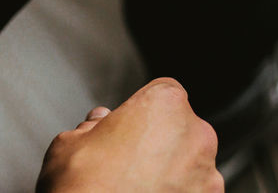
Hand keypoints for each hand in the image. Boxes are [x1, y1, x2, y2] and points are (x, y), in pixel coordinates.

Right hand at [37, 79, 222, 192]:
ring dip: (171, 174)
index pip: (162, 94)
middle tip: (126, 166)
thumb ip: (91, 126)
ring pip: (190, 166)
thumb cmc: (83, 188)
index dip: (140, 113)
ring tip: (136, 190)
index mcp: (165, 105)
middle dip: (158, 144)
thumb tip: (97, 124)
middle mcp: (196, 135)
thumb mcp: (69, 144)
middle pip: (179, 130)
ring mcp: (208, 175)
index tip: (126, 130)